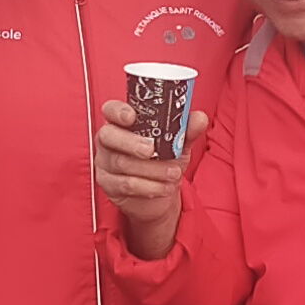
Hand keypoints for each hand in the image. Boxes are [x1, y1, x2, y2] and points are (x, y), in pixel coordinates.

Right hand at [93, 98, 184, 257]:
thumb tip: (199, 118)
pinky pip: (126, 184)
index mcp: (122, 123)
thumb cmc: (163, 162)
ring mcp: (105, 163)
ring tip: (173, 173)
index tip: (132, 116)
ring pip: (122, 163)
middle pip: (108, 136)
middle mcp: (109, 140)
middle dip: (131, 143)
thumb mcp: (177, 144)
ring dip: (151, 169)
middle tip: (151, 150)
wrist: (160, 195)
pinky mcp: (108, 184)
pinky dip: (149, 187)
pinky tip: (164, 187)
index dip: (118, 111)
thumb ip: (186, 130)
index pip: (111, 110)